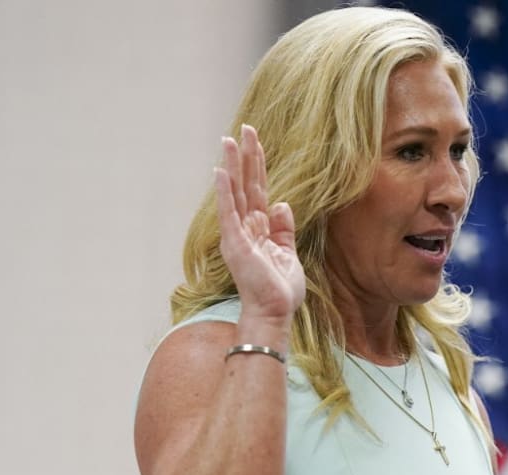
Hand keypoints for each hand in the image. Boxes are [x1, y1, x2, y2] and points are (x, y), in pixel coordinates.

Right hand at [215, 125, 305, 324]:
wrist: (275, 314)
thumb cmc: (280, 291)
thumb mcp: (288, 254)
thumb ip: (283, 229)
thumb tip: (282, 204)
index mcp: (260, 229)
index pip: (258, 190)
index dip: (258, 165)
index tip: (255, 141)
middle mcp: (246, 228)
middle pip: (246, 185)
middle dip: (246, 156)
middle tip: (244, 128)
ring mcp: (238, 235)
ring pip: (235, 193)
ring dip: (232, 166)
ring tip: (228, 140)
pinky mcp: (235, 244)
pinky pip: (229, 213)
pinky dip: (224, 193)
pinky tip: (220, 172)